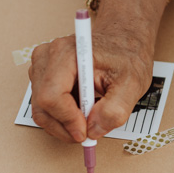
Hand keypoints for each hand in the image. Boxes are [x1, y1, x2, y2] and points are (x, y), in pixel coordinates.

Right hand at [28, 15, 155, 142]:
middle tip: (89, 133)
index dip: (67, 120)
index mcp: (67, 53)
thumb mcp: (132, 83)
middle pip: (42, 106)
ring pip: (41, 110)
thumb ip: (114, 110)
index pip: (52, 95)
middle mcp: (47, 57)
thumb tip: (93, 130)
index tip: (85, 132)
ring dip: (64, 123)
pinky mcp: (42, 76)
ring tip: (90, 117)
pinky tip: (82, 110)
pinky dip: (62, 117)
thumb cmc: (126, 54)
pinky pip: (44, 107)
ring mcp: (41, 66)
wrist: (122, 39)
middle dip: (65, 127)